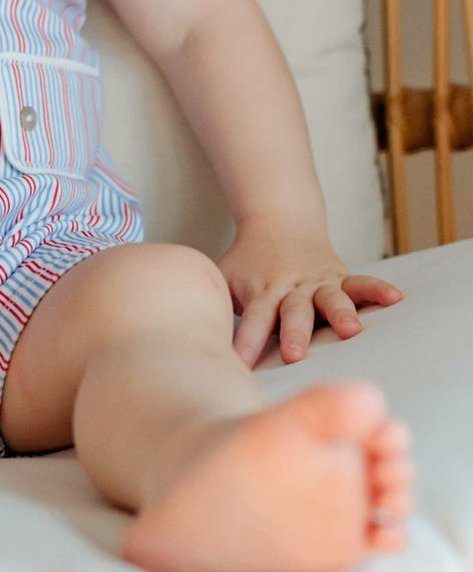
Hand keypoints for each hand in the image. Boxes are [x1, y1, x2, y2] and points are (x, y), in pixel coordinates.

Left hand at [218, 219, 402, 367]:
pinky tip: (395, 297)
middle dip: (294, 334)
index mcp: (262, 292)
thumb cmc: (247, 263)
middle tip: (294, 355)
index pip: (252, 320)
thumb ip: (214, 306)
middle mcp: (291, 288)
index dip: (246, 342)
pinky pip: (361, 282)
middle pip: (292, 312)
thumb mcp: (225, 279)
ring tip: (351, 330)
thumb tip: (193, 342)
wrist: (277, 222)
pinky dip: (376, 289)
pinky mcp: (340, 277)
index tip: (239, 366)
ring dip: (339, 313)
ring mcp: (318, 282)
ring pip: (330, 298)